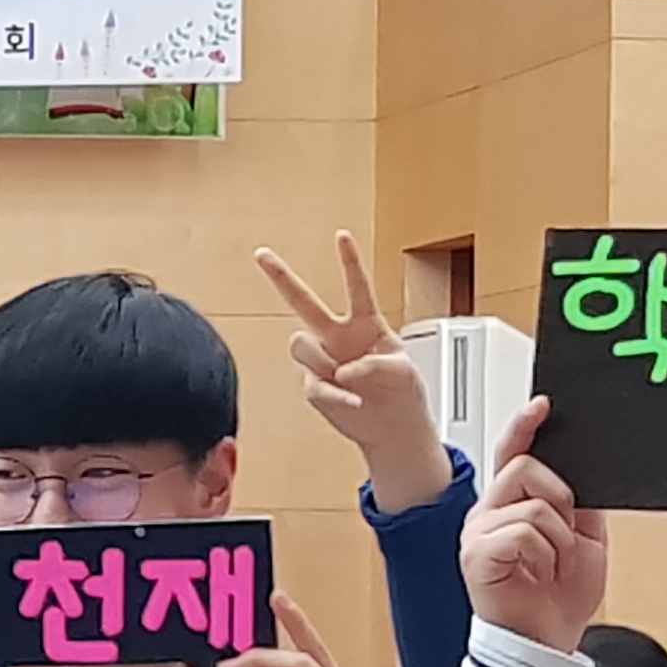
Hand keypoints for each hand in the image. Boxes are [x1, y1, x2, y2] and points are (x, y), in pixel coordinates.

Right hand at [254, 231, 448, 511]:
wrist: (392, 430)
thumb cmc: (404, 394)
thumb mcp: (404, 374)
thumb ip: (376, 365)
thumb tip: (344, 370)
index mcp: (366, 325)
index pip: (356, 287)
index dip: (349, 262)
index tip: (341, 236)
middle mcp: (338, 338)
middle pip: (303, 302)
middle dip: (280, 276)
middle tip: (261, 253)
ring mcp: (323, 361)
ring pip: (301, 345)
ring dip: (321, 360)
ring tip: (347, 380)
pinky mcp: (314, 388)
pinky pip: (314, 385)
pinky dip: (336, 395)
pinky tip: (352, 401)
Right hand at [457, 402, 606, 650]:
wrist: (545, 642)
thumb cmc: (557, 597)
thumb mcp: (584, 538)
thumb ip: (579, 503)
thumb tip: (586, 468)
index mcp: (511, 505)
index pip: (512, 453)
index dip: (524, 427)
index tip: (543, 406)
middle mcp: (488, 513)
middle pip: (524, 468)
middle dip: (561, 498)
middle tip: (566, 533)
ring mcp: (478, 533)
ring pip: (533, 503)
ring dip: (559, 537)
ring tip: (552, 564)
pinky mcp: (476, 554)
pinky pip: (524, 532)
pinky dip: (545, 554)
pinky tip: (538, 573)